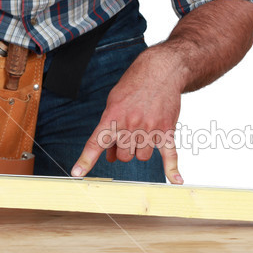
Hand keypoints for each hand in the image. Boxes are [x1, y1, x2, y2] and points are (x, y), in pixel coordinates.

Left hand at [71, 46, 185, 183]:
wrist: (159, 72)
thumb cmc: (133, 87)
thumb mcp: (114, 104)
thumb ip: (110, 130)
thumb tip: (109, 156)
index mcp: (112, 117)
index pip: (96, 142)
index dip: (86, 159)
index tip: (77, 172)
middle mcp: (130, 125)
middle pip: (122, 156)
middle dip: (122, 151)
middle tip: (127, 138)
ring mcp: (149, 128)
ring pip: (141, 157)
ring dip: (140, 151)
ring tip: (142, 134)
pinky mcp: (167, 130)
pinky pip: (170, 154)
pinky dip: (172, 168)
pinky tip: (176, 180)